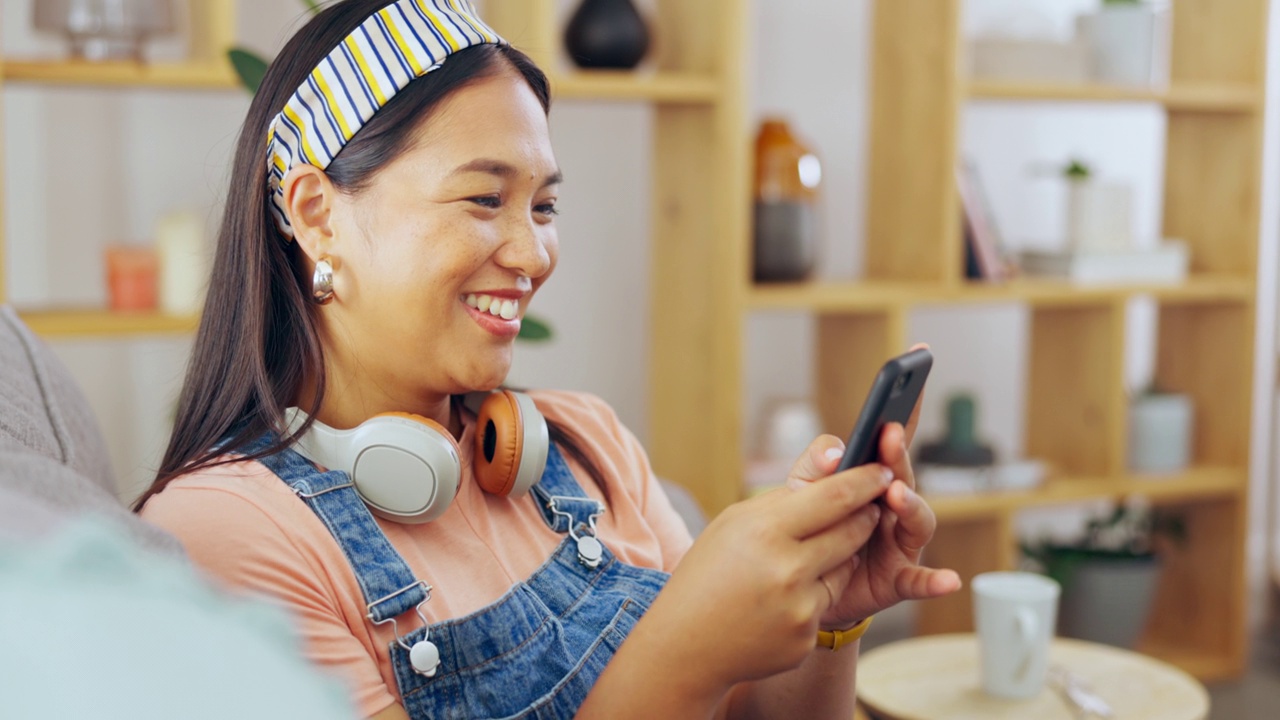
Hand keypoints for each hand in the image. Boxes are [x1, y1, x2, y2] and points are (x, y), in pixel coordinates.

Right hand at [647, 458, 892, 692]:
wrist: (685, 645)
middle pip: (852, 531)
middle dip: (864, 515)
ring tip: (802, 558)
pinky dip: (811, 597)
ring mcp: (799, 608)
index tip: (883, 469)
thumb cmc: (707, 573)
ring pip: (844, 567)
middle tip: (868, 506)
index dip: (866, 480)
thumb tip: (833, 474)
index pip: (835, 496)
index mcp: (765, 530)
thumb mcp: (733, 522)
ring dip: (838, 557)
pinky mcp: (806, 638)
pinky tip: (779, 602)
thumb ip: (783, 500)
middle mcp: (787, 569)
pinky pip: (826, 604)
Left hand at [798, 344, 961, 628]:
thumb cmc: (809, 532)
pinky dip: (936, 581)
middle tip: (888, 435)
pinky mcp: (897, 578)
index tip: (918, 358)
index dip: (906, 402)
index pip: (891, 436)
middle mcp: (893, 504)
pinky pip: (920, 580)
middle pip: (903, 473)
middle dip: (898, 454)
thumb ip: (815, 469)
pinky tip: (949, 579)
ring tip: (897, 494)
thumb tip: (835, 452)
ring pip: (916, 520)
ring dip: (911, 506)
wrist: (798, 588)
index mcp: (871, 478)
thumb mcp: (800, 494)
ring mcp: (899, 541)